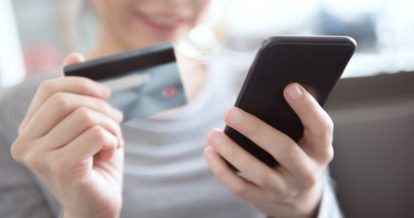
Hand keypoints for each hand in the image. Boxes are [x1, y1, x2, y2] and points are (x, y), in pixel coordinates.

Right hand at [11, 54, 124, 217]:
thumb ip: (78, 93)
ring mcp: (40, 158)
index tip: (105, 93)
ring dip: (111, 127)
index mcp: (29, 129)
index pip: (50, 89)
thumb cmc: (94, 163)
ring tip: (115, 141)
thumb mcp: (86, 125)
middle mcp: (26, 143)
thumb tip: (74, 55)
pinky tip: (110, 154)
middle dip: (102, 107)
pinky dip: (113, 140)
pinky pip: (96, 134)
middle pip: (68, 100)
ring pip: (85, 116)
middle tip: (117, 120)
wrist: (98, 203)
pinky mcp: (61, 168)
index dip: (82, 83)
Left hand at [204, 83, 333, 217]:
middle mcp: (307, 172)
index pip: (321, 127)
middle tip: (230, 112)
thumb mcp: (305, 141)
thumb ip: (292, 121)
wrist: (298, 200)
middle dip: (256, 130)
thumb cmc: (297, 155)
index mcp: (321, 150)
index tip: (290, 87)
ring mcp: (285, 189)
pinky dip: (222, 170)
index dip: (307, 108)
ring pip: (259, 172)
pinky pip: (240, 187)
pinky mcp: (264, 200)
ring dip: (233, 152)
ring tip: (213, 134)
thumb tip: (258, 97)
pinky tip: (210, 153)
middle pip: (284, 149)